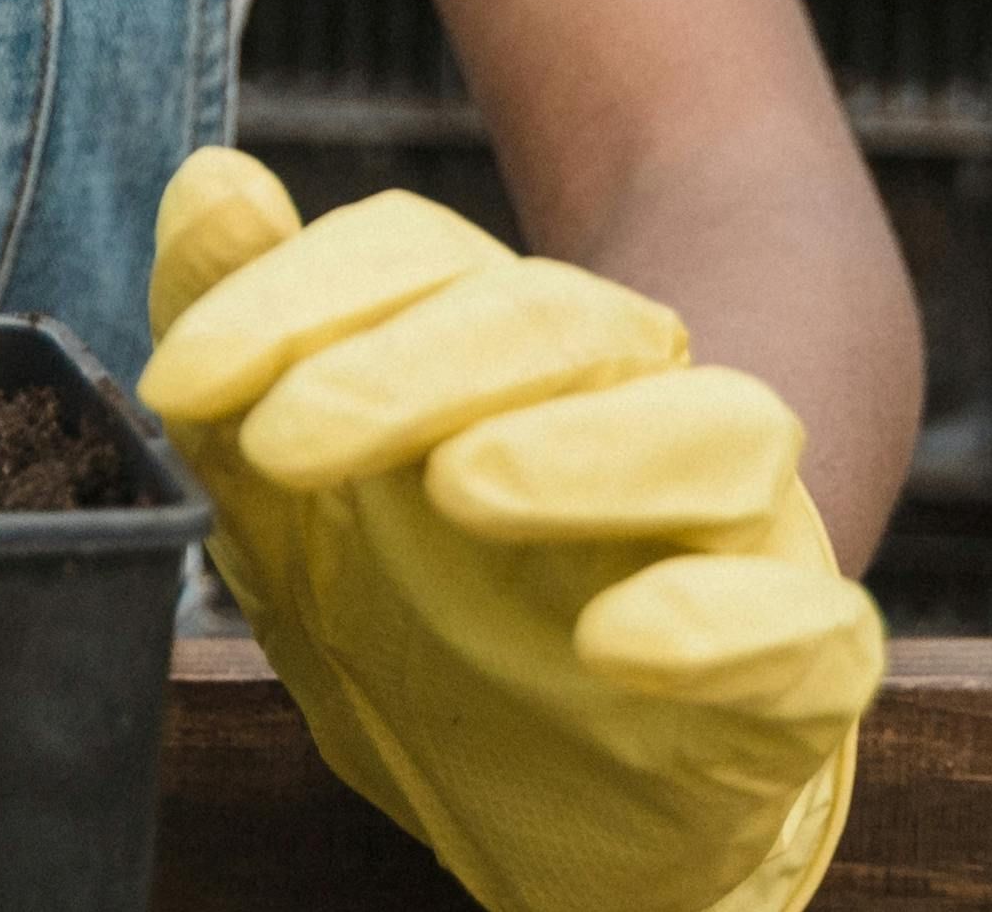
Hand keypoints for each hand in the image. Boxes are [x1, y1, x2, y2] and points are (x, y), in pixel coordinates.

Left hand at [144, 150, 878, 911]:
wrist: (567, 810)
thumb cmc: (431, 623)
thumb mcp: (290, 504)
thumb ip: (247, 344)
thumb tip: (212, 180)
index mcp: (510, 354)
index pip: (424, 256)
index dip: (301, 293)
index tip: (184, 378)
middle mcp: (637, 410)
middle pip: (562, 321)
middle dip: (414, 363)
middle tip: (285, 436)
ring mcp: (736, 536)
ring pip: (719, 431)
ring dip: (589, 448)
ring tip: (463, 482)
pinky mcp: (796, 675)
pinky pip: (806, 626)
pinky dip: (723, 622)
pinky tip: (618, 638)